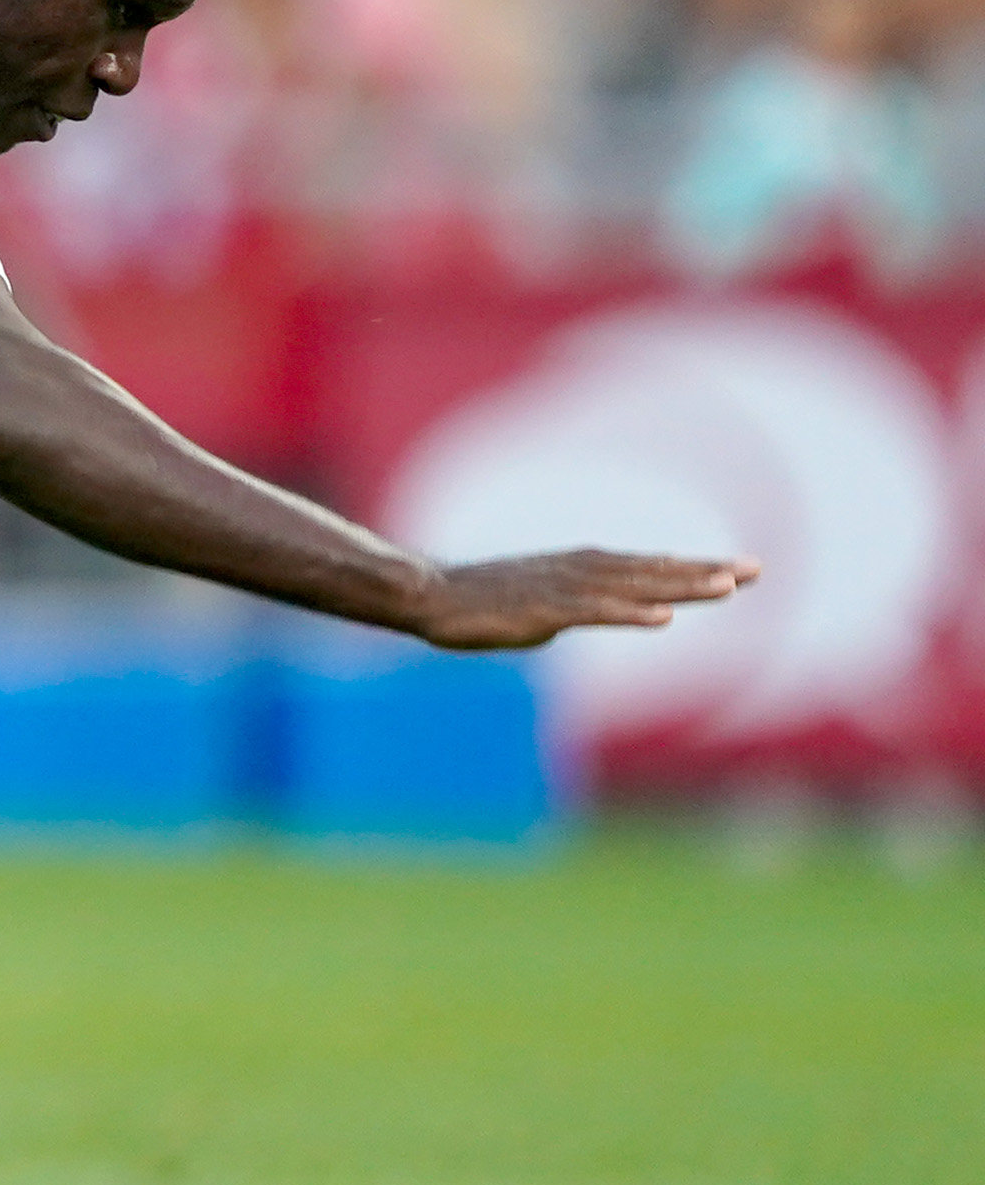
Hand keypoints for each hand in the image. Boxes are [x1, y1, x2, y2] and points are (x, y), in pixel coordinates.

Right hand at [404, 547, 757, 648]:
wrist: (427, 595)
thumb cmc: (477, 601)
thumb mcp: (538, 599)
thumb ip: (574, 604)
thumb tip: (591, 614)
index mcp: (582, 568)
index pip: (650, 566)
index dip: (696, 567)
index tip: (741, 569)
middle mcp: (581, 571)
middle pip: (654, 571)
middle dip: (706, 570)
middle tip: (757, 570)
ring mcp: (564, 590)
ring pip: (635, 587)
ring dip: (681, 587)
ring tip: (727, 588)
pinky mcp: (543, 611)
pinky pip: (595, 612)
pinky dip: (630, 612)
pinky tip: (662, 617)